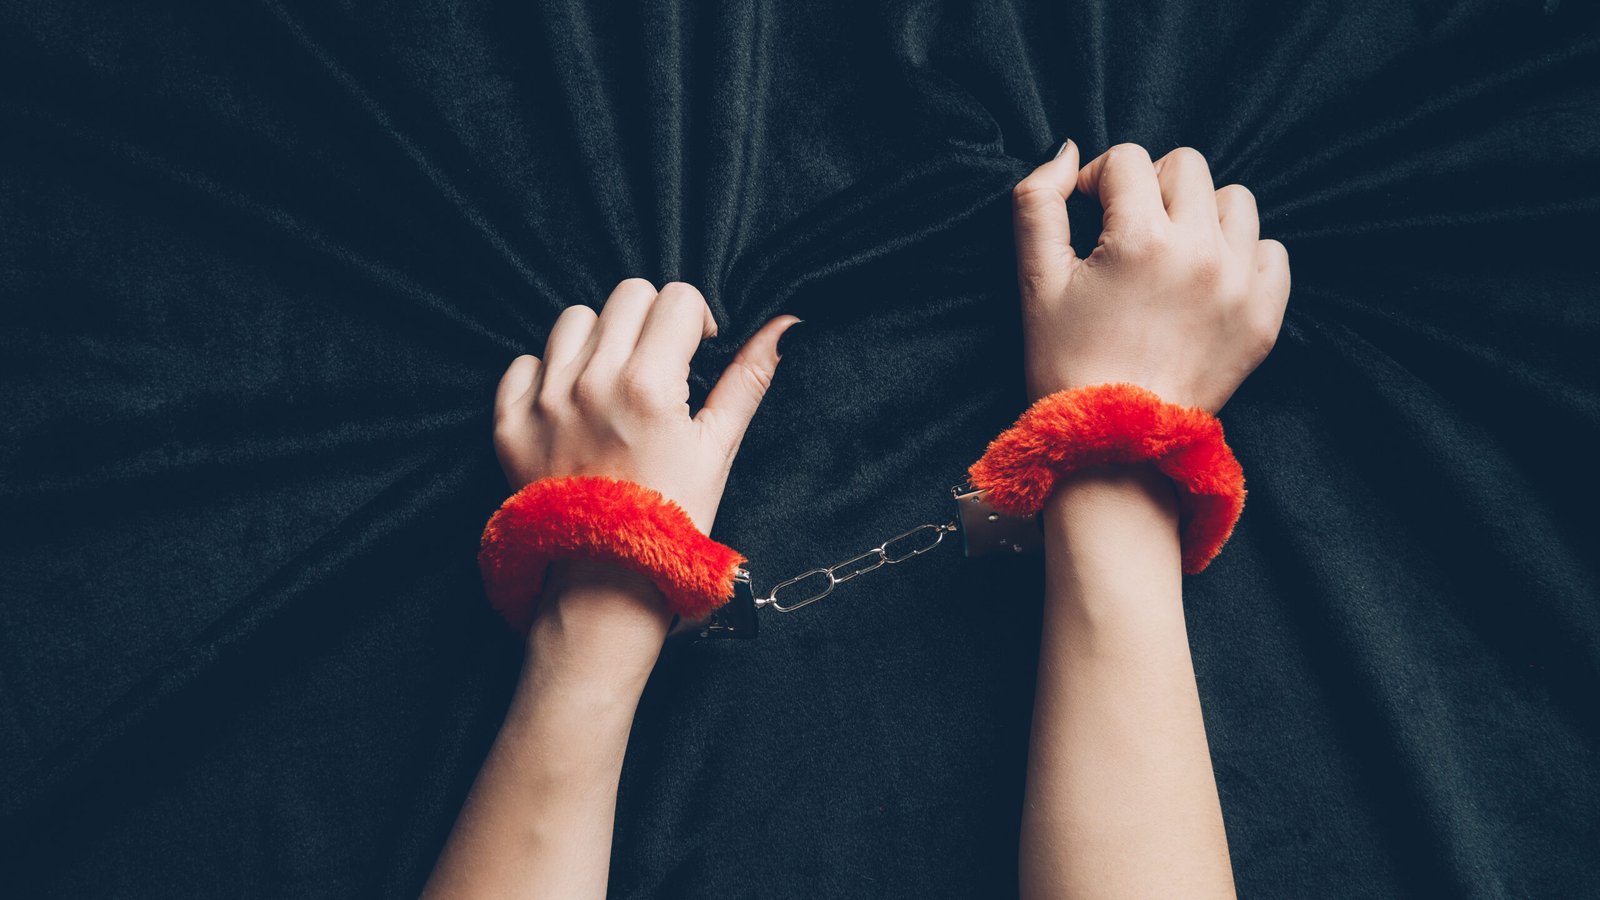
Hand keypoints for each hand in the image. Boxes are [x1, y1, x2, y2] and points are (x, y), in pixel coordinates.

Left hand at [492, 278, 799, 670]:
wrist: (603, 584)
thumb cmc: (673, 520)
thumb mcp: (718, 448)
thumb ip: (748, 379)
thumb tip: (787, 326)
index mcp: (648, 383)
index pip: (677, 299)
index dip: (697, 321)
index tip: (697, 353)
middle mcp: (591, 381)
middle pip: (627, 296)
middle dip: (652, 321)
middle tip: (660, 366)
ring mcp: (545, 400)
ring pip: (574, 320)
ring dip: (600, 341)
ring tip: (615, 384)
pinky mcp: (510, 422)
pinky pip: (524, 363)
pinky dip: (548, 375)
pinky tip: (574, 407)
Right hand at [1011, 141, 1290, 410]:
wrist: (1116, 446)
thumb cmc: (1067, 363)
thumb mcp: (1034, 281)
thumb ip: (1036, 202)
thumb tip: (1066, 152)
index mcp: (1140, 240)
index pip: (1126, 160)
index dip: (1096, 180)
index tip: (1087, 215)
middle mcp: (1199, 253)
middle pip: (1186, 167)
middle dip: (1151, 188)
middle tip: (1129, 233)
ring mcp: (1239, 285)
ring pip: (1234, 200)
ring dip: (1200, 215)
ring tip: (1171, 255)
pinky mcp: (1265, 316)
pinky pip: (1271, 251)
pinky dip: (1240, 256)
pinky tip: (1205, 282)